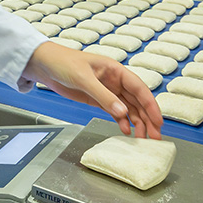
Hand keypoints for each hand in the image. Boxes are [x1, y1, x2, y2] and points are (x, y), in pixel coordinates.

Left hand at [24, 42, 163, 138]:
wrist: (45, 65)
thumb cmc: (63, 63)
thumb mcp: (83, 79)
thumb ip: (102, 96)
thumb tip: (122, 111)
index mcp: (115, 70)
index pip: (139, 88)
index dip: (151, 105)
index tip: (158, 121)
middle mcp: (115, 81)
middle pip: (137, 101)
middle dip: (147, 118)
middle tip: (155, 136)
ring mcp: (107, 90)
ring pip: (128, 108)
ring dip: (136, 122)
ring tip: (142, 139)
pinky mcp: (97, 99)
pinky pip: (115, 111)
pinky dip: (122, 121)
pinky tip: (125, 131)